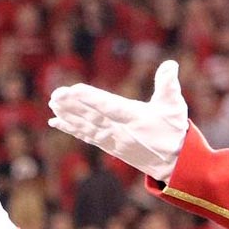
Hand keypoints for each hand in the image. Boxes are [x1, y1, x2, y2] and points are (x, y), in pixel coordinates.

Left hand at [48, 60, 187, 180]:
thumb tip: (171, 64)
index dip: (92, 98)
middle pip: (93, 117)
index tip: (75, 89)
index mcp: (136, 118)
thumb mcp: (175, 106)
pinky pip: (87, 137)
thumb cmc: (174, 132)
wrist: (174, 164)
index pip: (110, 107)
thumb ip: (170, 85)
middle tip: (56, 95)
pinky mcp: (110, 146)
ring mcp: (114, 140)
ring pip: (87, 127)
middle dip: (73, 106)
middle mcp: (122, 131)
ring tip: (53, 105)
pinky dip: (71, 129)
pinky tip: (55, 122)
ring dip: (68, 116)